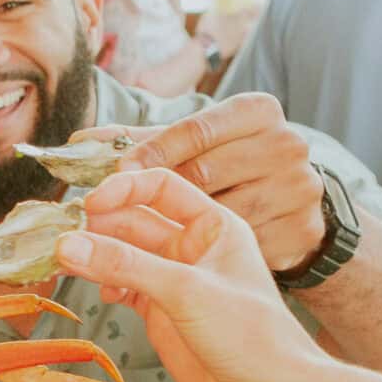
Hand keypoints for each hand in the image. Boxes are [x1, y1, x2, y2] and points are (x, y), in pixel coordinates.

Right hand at [53, 168, 331, 381]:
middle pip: (133, 220)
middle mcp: (191, 246)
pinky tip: (100, 293)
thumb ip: (126, 266)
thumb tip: (69, 244)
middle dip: (99, 226)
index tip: (89, 203)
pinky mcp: (159, 311)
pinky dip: (104, 286)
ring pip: (122, 254)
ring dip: (94, 256)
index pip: (160, 187)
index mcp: (213, 225)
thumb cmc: (250, 335)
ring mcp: (173, 279)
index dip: (123, 189)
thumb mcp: (186, 290)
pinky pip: (121, 286)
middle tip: (63, 236)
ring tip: (67, 263)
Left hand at [72, 91, 325, 271]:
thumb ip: (144, 144)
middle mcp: (284, 145)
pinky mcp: (299, 231)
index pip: (193, 129)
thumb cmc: (230, 174)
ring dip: (167, 238)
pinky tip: (167, 269)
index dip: (150, 153)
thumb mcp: (194, 150)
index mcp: (256, 112)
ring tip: (121, 251)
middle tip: (102, 217)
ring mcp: (297, 189)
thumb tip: (82, 141)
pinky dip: (199, 262)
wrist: (289, 215)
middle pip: (202, 173)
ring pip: (216, 215)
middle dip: (149, 197)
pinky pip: (236, 250)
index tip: (113, 175)